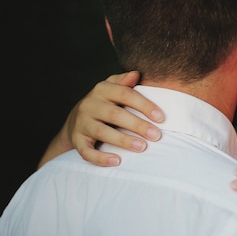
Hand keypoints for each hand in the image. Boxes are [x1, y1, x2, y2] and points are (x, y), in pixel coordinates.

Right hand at [38, 71, 164, 167]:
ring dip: (123, 140)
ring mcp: (81, 123)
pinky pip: (86, 151)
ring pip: (102, 132)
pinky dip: (101, 158)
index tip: (161, 118)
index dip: (144, 105)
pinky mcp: (77, 141)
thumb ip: (124, 82)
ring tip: (142, 147)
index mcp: (102, 90)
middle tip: (156, 135)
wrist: (75, 122)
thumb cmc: (104, 104)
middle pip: (115, 114)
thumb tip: (137, 74)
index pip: (125, 94)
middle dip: (137, 125)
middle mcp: (89, 105)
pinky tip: (117, 161)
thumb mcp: (112, 89)